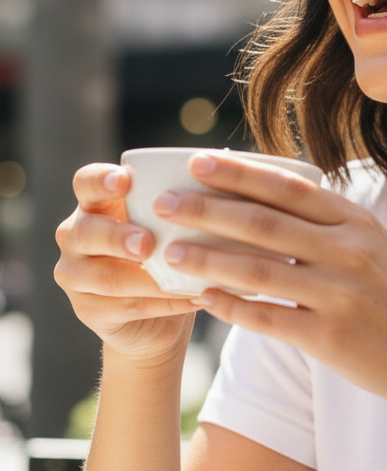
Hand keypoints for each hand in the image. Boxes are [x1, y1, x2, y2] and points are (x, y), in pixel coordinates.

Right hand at [54, 163, 197, 364]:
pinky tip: (195, 297)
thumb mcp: (174, 222)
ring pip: (106, 276)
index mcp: (97, 204)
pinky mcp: (88, 310)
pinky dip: (164, 303)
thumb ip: (185, 197)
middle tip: (147, 244)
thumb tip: (226, 156)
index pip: (85, 183)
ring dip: (144, 278)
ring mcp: (76, 275)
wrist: (161, 313)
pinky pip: (125, 307)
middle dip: (117, 237)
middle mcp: (77, 236)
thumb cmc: (171, 250)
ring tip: (176, 274)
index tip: (124, 180)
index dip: (100, 180)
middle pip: (87, 232)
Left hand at [155, 153, 386, 417]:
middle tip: (162, 202)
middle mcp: (351, 252)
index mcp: (359, 223)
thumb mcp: (375, 248)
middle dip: (207, 209)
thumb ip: (329, 225)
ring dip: (208, 259)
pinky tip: (202, 300)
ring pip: (260, 271)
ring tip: (168, 251)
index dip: (240, 173)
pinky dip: (231, 308)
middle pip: (265, 223)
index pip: (290, 188)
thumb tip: (267, 202)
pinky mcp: (333, 338)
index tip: (197, 162)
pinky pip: (269, 320)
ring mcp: (342, 295)